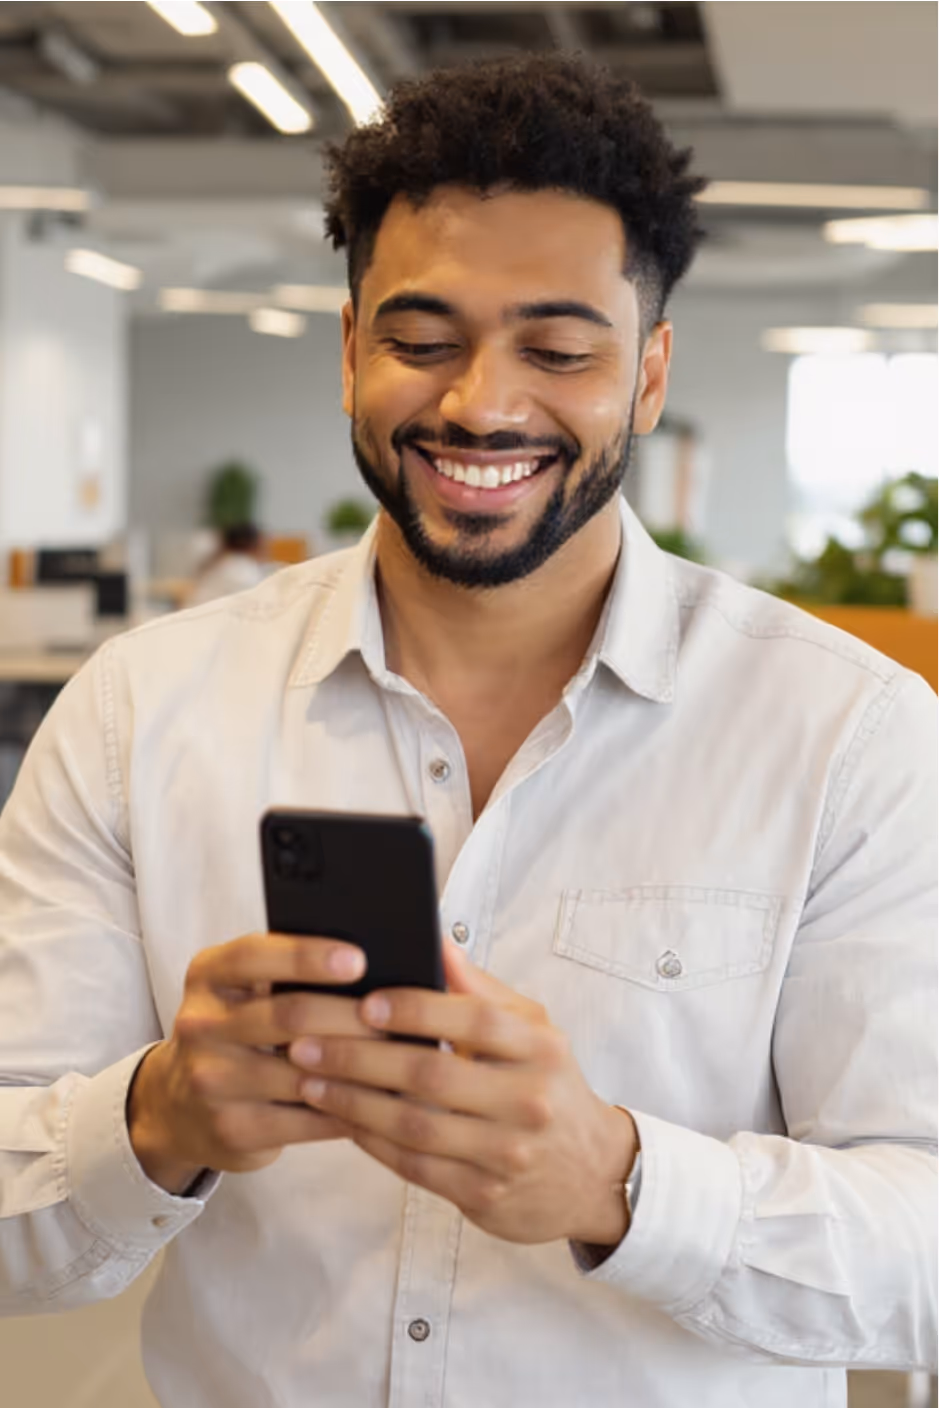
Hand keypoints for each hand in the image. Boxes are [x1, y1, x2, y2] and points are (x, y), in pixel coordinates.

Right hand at [127, 933, 378, 1193]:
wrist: (180, 1107)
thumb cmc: (238, 1031)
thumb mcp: (242, 990)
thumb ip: (285, 971)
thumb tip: (368, 964)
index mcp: (208, 975)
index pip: (254, 956)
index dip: (307, 956)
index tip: (358, 959)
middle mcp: (201, 1024)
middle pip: (287, 1014)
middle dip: (350, 1014)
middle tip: (400, 1016)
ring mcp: (211, 1080)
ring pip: (302, 1072)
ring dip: (359, 1066)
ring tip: (403, 1059)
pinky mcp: (232, 1128)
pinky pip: (305, 1119)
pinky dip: (349, 1109)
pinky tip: (381, 1101)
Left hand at [289, 943, 637, 1245]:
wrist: (591, 1173)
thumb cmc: (548, 1085)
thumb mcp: (533, 1031)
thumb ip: (482, 990)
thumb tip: (434, 940)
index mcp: (539, 1049)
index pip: (475, 1020)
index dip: (418, 1010)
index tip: (366, 1001)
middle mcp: (527, 1101)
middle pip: (432, 1074)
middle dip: (360, 1057)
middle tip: (305, 1042)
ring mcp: (507, 1153)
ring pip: (414, 1125)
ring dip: (352, 1101)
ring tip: (307, 1079)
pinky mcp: (484, 1195)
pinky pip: (414, 1165)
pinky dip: (371, 1139)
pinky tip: (340, 1117)